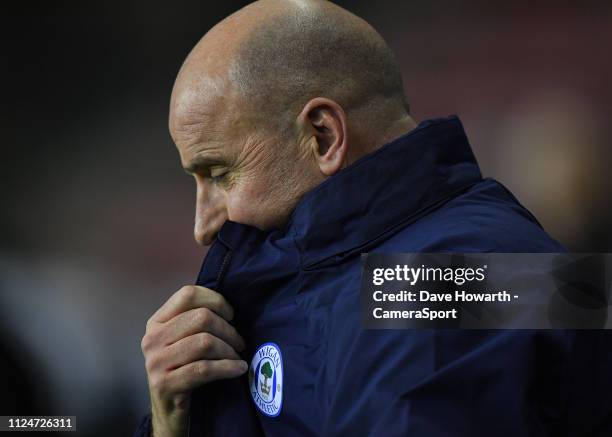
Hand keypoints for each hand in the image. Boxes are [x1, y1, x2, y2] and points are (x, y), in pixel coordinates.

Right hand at [141, 285, 246, 436]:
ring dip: (229, 350)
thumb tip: (230, 307)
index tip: (231, 314)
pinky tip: (239, 368)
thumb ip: (196, 320)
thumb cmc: (184, 368)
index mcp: (156, 322)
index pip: (188, 294)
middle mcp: (152, 338)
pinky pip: (205, 369)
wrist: (169, 409)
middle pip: (202, 317)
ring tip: (237, 357)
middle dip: (228, 329)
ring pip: (205, 342)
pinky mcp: (165, 384)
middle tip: (239, 342)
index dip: (216, 300)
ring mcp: (156, 362)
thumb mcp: (183, 340)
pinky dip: (228, 367)